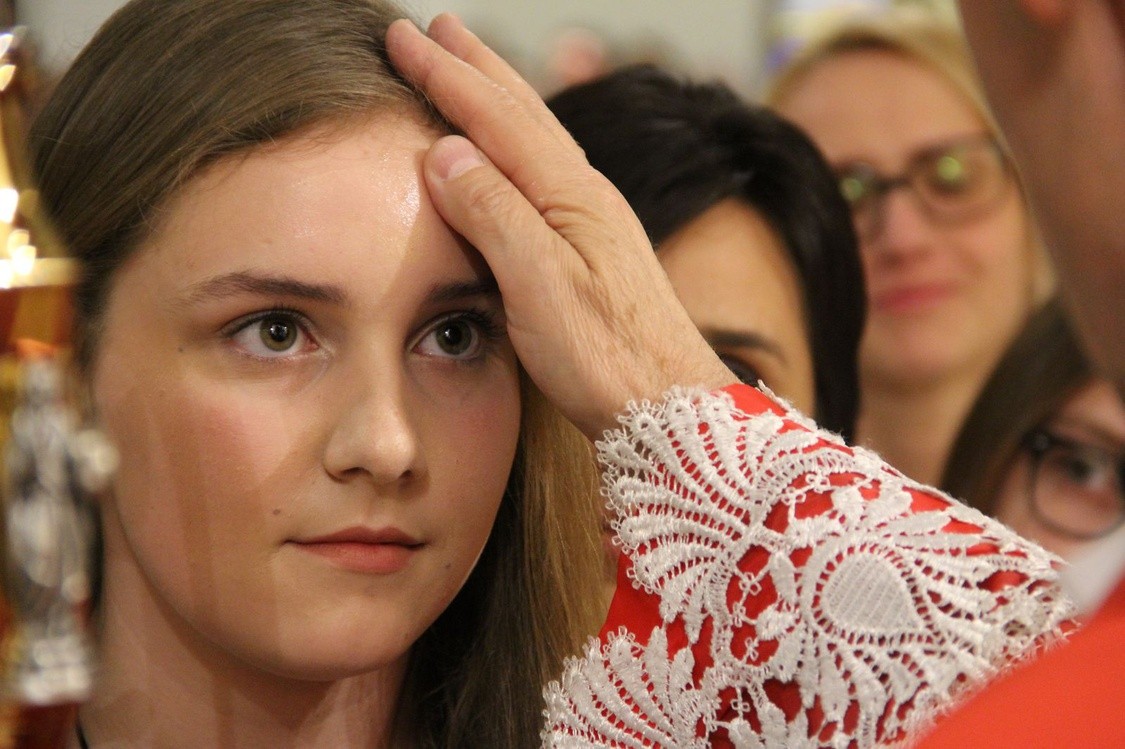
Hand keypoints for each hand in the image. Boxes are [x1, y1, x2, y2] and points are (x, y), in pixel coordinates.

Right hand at [385, 15, 733, 439]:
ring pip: (535, 138)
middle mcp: (585, 195)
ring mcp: (593, 221)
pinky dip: (515, 144)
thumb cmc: (607, 357)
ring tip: (469, 69)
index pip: (495, 118)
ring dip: (497, 97)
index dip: (447, 76)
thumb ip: (494, 214)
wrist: (670, 405)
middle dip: (474, 67)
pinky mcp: (593, 250)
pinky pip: (543, 172)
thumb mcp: (540, 287)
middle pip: (521, 113)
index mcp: (569, 195)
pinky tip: (513, 155)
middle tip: (434, 28)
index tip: (403, 38)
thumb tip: (444, 150)